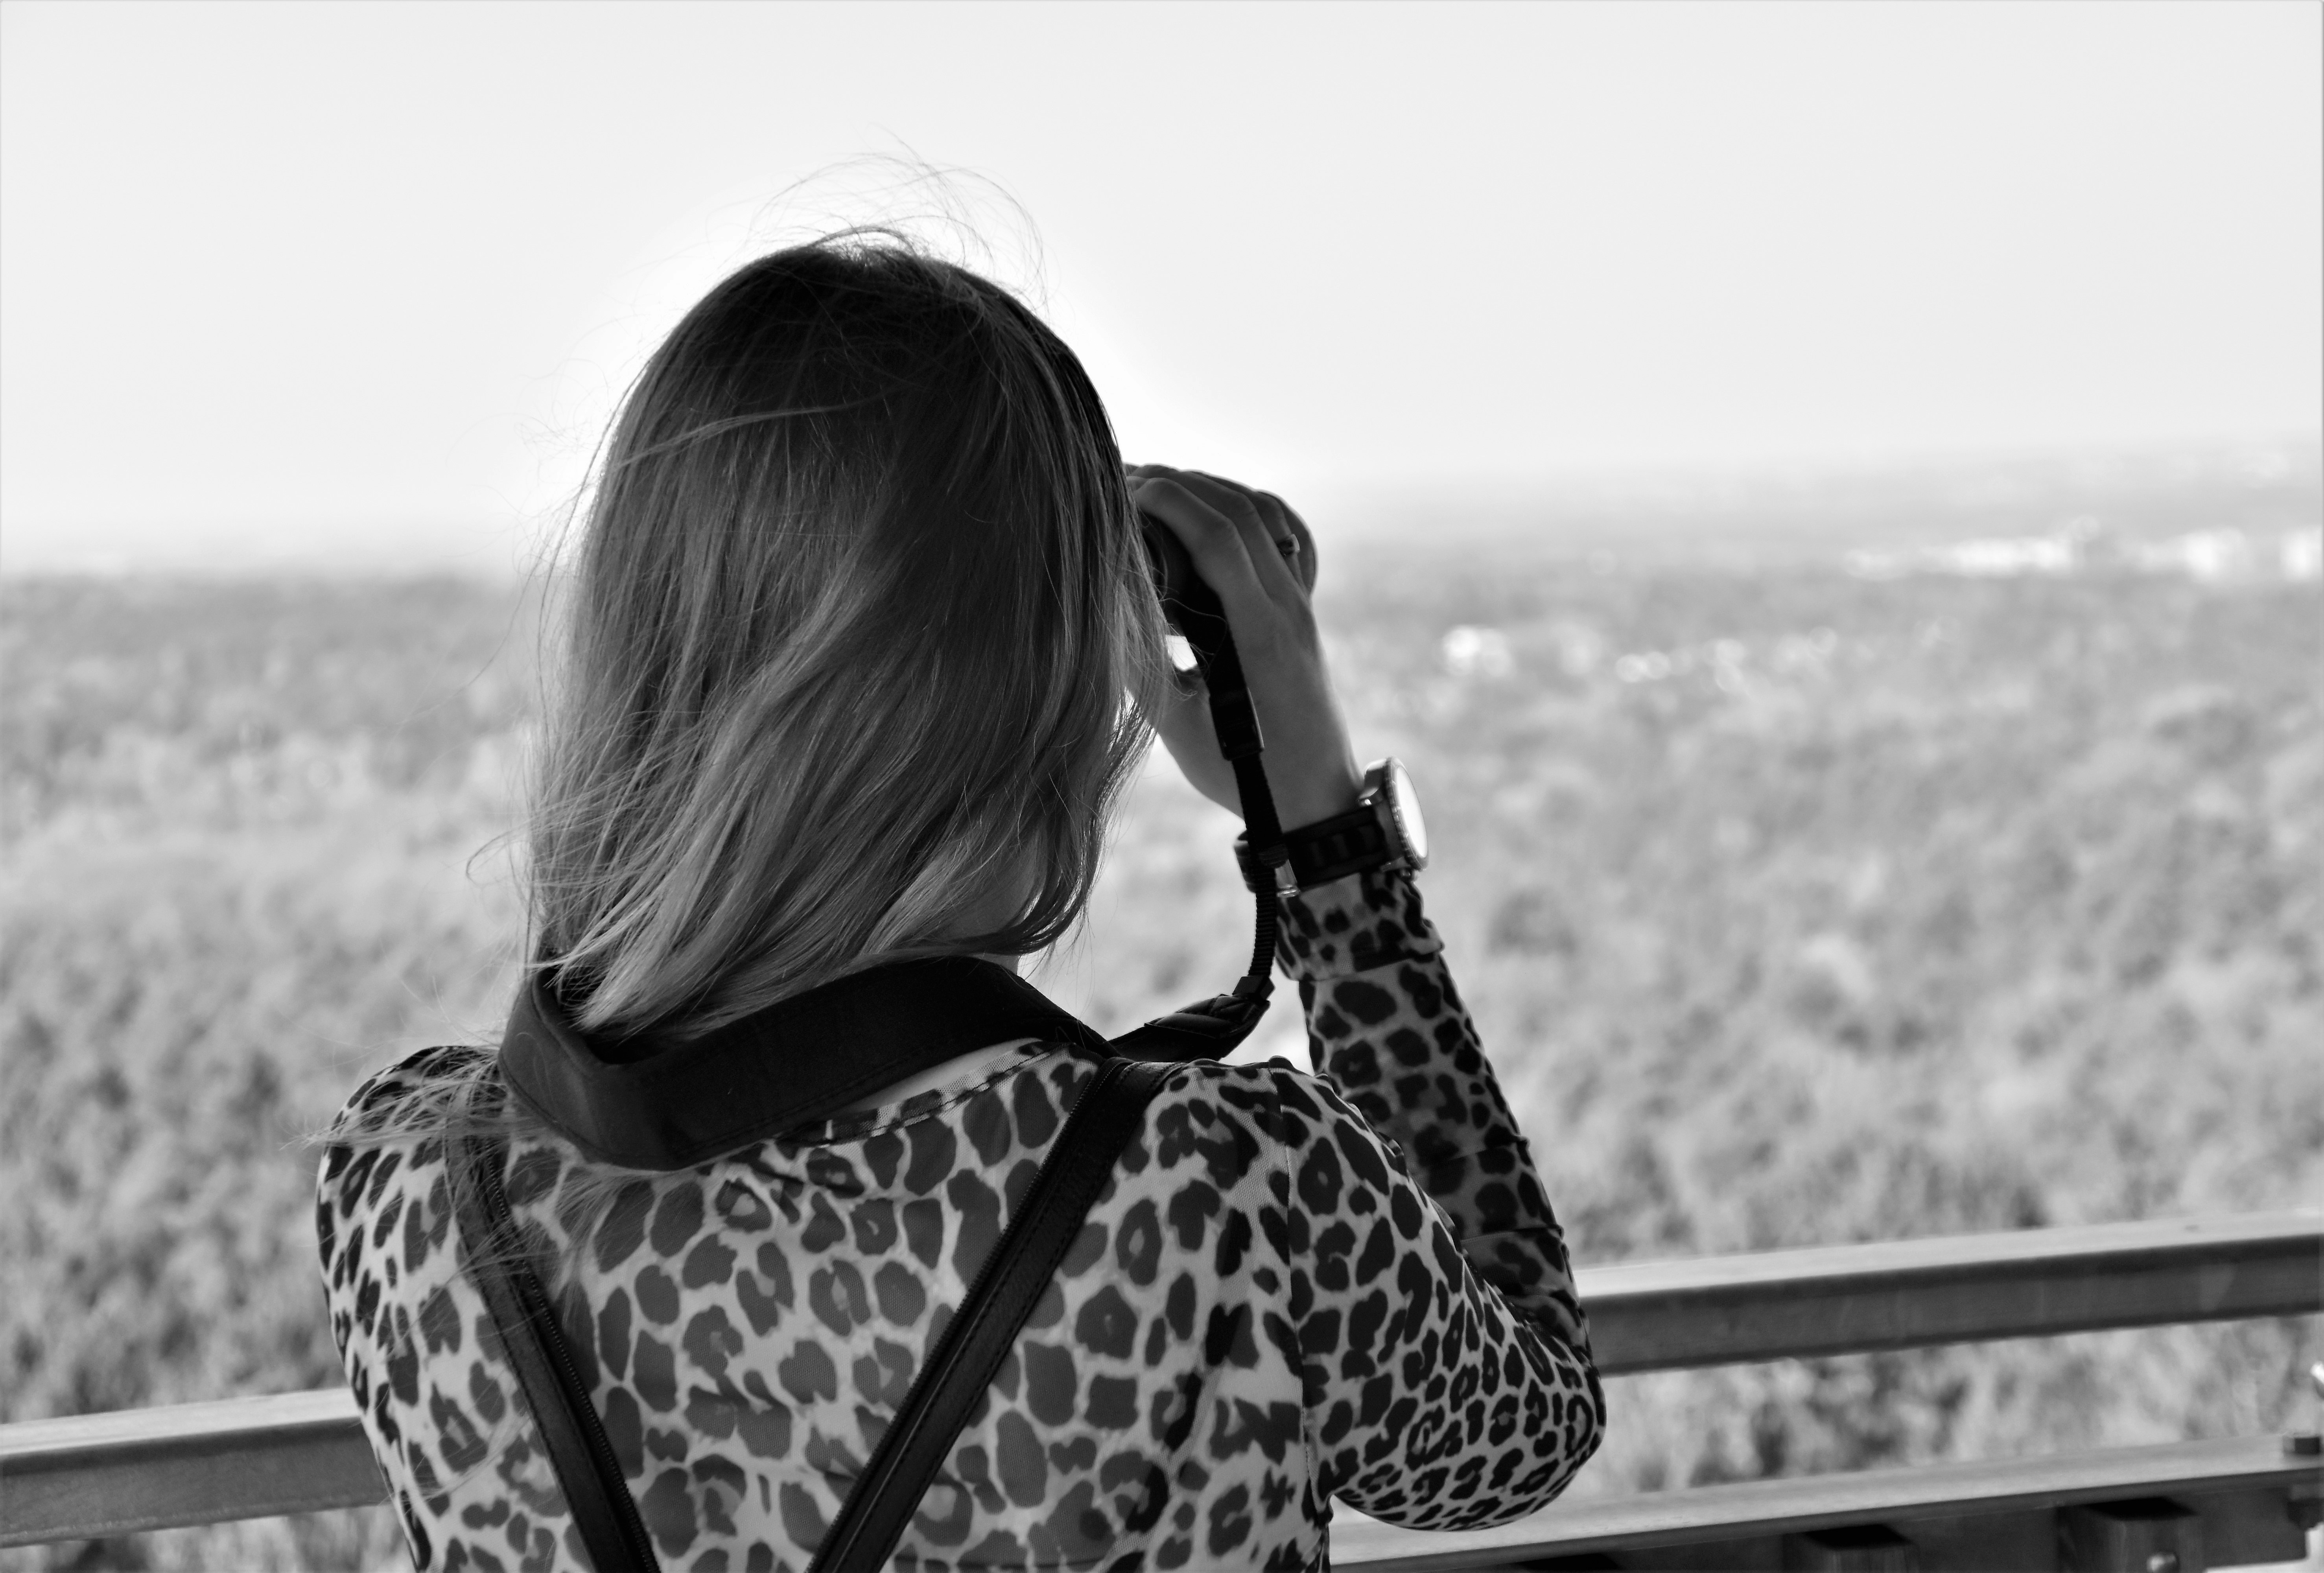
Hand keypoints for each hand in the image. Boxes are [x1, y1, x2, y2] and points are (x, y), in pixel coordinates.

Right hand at [1127, 465, 1361, 830]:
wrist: (1319, 804)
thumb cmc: (1248, 777)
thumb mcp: (1180, 727)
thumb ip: (1138, 666)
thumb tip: (1096, 609)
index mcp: (1260, 633)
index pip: (1219, 535)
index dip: (1169, 499)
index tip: (1121, 487)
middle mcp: (1290, 608)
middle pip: (1241, 511)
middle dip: (1182, 482)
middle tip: (1126, 477)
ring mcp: (1303, 607)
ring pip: (1265, 517)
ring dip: (1212, 490)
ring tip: (1160, 487)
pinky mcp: (1305, 613)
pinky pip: (1286, 539)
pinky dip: (1248, 512)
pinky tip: (1214, 515)